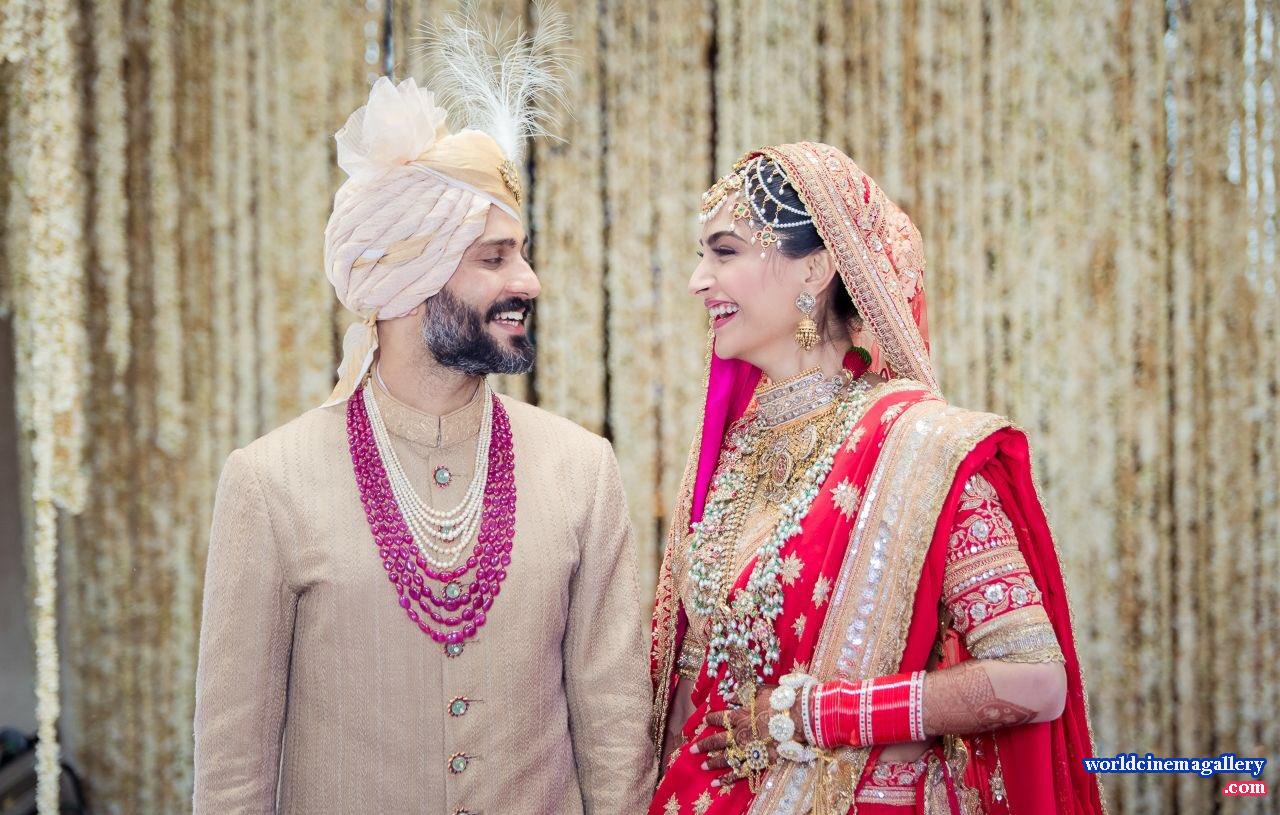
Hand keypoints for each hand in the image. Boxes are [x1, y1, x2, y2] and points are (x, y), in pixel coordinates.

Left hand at [689, 685, 803, 787]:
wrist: (796, 716)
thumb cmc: (779, 701)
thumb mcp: (759, 691)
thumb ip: (742, 694)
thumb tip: (729, 695)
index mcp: (740, 716)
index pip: (721, 718)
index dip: (712, 719)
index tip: (704, 720)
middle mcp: (740, 733)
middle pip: (717, 740)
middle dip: (704, 745)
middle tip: (692, 749)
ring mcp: (747, 749)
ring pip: (725, 758)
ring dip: (713, 762)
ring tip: (703, 766)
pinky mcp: (757, 761)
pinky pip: (739, 772)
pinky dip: (727, 778)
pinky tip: (716, 782)